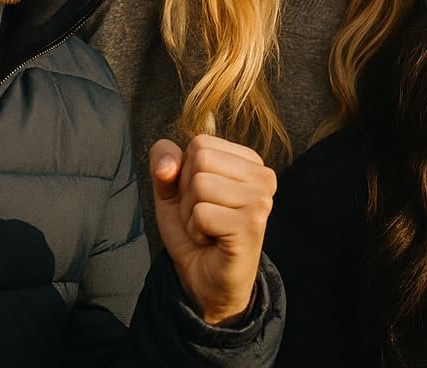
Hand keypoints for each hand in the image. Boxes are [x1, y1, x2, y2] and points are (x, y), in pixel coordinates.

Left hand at [150, 135, 275, 325]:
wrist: (206, 283)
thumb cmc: (195, 232)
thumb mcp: (171, 192)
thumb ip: (164, 165)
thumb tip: (167, 165)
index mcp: (249, 161)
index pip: (200, 143)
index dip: (186, 174)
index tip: (202, 199)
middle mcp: (262, 175)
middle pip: (200, 159)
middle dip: (187, 193)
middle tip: (204, 218)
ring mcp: (261, 199)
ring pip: (200, 184)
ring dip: (191, 214)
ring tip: (208, 230)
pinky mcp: (252, 224)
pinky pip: (201, 214)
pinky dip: (196, 231)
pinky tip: (212, 242)